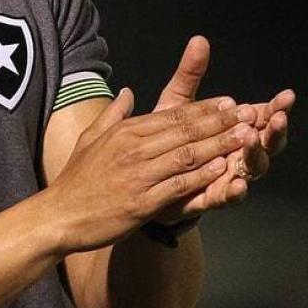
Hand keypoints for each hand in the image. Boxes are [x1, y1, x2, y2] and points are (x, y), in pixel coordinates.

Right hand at [45, 87, 257, 252]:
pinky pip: (178, 185)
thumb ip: (113, 114)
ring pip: (187, 155)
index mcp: (126, 131)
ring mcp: (138, 175)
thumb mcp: (91, 138)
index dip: (205, 108)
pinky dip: (202, 176)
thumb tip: (127, 92)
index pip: (173, 115)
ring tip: (245, 136)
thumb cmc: (76, 179)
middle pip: (185, 130)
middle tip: (248, 113)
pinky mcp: (141, 202)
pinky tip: (222, 169)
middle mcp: (134, 148)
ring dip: (219, 144)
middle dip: (220, 121)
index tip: (229, 102)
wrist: (59, 216)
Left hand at [150, 36, 294, 223]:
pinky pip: (227, 197)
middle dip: (275, 131)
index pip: (262, 115)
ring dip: (256, 155)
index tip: (286, 96)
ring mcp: (228, 175)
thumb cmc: (167, 137)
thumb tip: (199, 40)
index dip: (276, 107)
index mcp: (234, 128)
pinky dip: (235, 192)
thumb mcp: (177, 102)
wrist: (143, 175)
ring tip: (251, 140)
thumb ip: (190, 75)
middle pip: (267, 143)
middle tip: (277, 118)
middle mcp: (237, 152)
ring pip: (253, 168)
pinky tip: (238, 185)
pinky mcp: (210, 196)